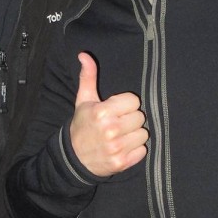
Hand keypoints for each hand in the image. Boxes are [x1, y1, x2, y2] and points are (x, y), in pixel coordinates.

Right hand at [69, 52, 147, 176]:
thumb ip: (88, 76)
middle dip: (130, 119)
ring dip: (134, 134)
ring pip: (143, 134)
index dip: (126, 105)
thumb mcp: (84, 100)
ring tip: (121, 135)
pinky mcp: (122, 162)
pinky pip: (143, 150)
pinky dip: (135, 149)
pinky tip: (123, 147)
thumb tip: (84, 55)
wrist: (74, 158)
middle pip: (140, 117)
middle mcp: (111, 130)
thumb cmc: (82, 125)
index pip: (134, 102)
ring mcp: (117, 148)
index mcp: (102, 112)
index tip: (116, 109)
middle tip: (118, 123)